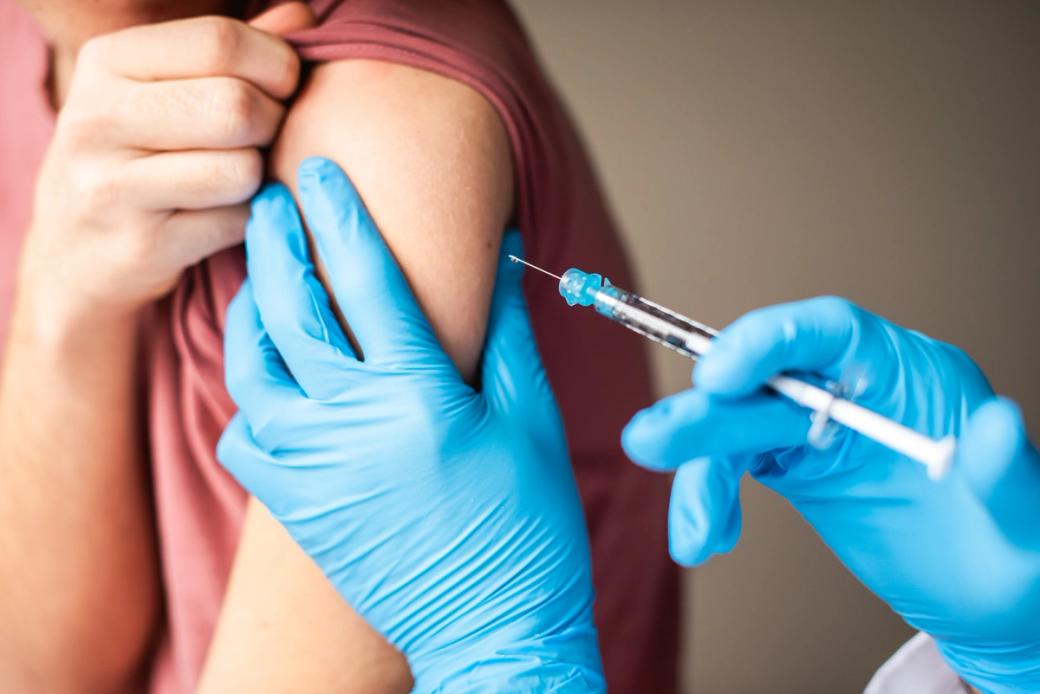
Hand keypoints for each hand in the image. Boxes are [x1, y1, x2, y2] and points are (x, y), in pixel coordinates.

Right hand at [18, 6, 311, 330]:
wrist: (75, 251)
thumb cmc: (142, 155)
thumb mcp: (169, 88)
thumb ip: (235, 50)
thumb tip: (303, 15)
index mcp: (109, 60)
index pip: (221, 41)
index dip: (277, 65)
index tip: (281, 88)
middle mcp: (97, 117)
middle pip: (237, 106)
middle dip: (273, 125)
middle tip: (263, 138)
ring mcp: (111, 186)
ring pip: (241, 170)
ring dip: (259, 178)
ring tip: (238, 177)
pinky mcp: (140, 245)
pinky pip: (235, 223)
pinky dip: (247, 221)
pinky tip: (219, 216)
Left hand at [218, 158, 602, 690]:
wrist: (496, 630)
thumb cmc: (527, 526)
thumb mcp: (529, 418)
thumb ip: (504, 329)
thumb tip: (500, 249)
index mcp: (420, 396)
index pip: (367, 280)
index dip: (342, 215)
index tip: (322, 172)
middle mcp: (354, 426)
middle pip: (292, 309)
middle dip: (277, 241)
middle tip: (272, 201)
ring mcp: (316, 469)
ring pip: (253, 369)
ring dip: (253, 312)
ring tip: (264, 279)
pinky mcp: (298, 508)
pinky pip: (247, 435)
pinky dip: (253, 394)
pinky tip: (274, 375)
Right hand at [622, 297, 1039, 692]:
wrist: (988, 600)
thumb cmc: (1017, 550)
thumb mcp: (1028, 522)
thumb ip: (1010, 473)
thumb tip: (998, 422)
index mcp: (907, 374)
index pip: (830, 331)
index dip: (769, 340)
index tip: (719, 372)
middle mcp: (850, 389)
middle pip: (763, 382)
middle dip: (707, 415)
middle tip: (653, 443)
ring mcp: (814, 427)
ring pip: (733, 427)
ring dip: (697, 469)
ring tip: (692, 530)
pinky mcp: (789, 463)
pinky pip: (729, 469)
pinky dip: (707, 502)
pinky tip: (706, 540)